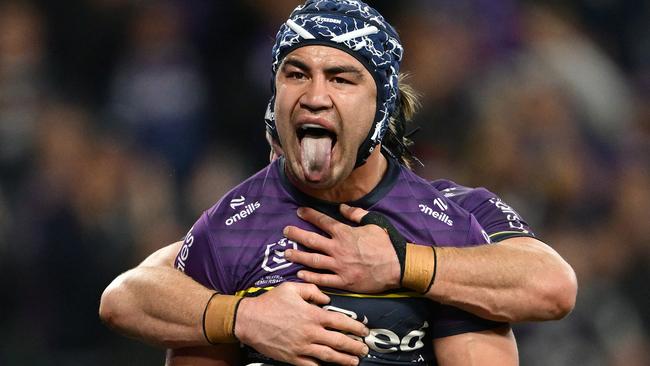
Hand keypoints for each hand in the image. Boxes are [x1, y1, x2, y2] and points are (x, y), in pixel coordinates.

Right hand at [234, 282, 368, 365]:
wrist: (248, 320)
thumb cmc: (270, 302)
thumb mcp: (292, 288)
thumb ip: (312, 290)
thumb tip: (327, 299)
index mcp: (313, 314)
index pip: (341, 322)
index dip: (356, 327)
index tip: (364, 330)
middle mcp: (311, 332)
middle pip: (340, 342)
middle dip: (355, 346)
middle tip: (364, 349)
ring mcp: (302, 347)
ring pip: (329, 356)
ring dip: (345, 360)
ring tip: (354, 362)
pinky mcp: (293, 358)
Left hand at [283, 204, 400, 292]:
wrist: (398, 266)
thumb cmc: (387, 243)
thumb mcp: (373, 222)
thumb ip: (356, 214)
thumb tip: (341, 207)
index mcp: (345, 233)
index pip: (323, 221)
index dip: (309, 215)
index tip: (299, 212)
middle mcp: (338, 249)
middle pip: (311, 240)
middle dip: (296, 235)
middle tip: (285, 232)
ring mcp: (339, 267)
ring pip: (313, 260)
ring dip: (298, 256)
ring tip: (286, 254)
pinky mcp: (343, 282)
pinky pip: (323, 280)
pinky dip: (310, 277)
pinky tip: (300, 274)